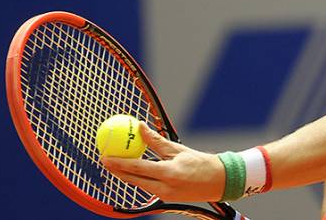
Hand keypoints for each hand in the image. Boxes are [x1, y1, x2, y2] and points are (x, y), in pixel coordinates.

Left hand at [101, 122, 224, 201]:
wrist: (219, 182)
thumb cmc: (201, 163)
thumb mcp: (178, 149)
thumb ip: (156, 141)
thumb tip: (140, 127)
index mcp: (169, 173)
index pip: (137, 168)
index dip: (119, 163)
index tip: (106, 156)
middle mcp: (165, 187)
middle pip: (134, 180)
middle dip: (117, 171)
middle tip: (105, 160)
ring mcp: (165, 195)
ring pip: (139, 185)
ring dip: (126, 175)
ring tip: (115, 165)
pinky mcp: (167, 198)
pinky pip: (148, 187)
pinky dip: (139, 178)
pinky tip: (133, 171)